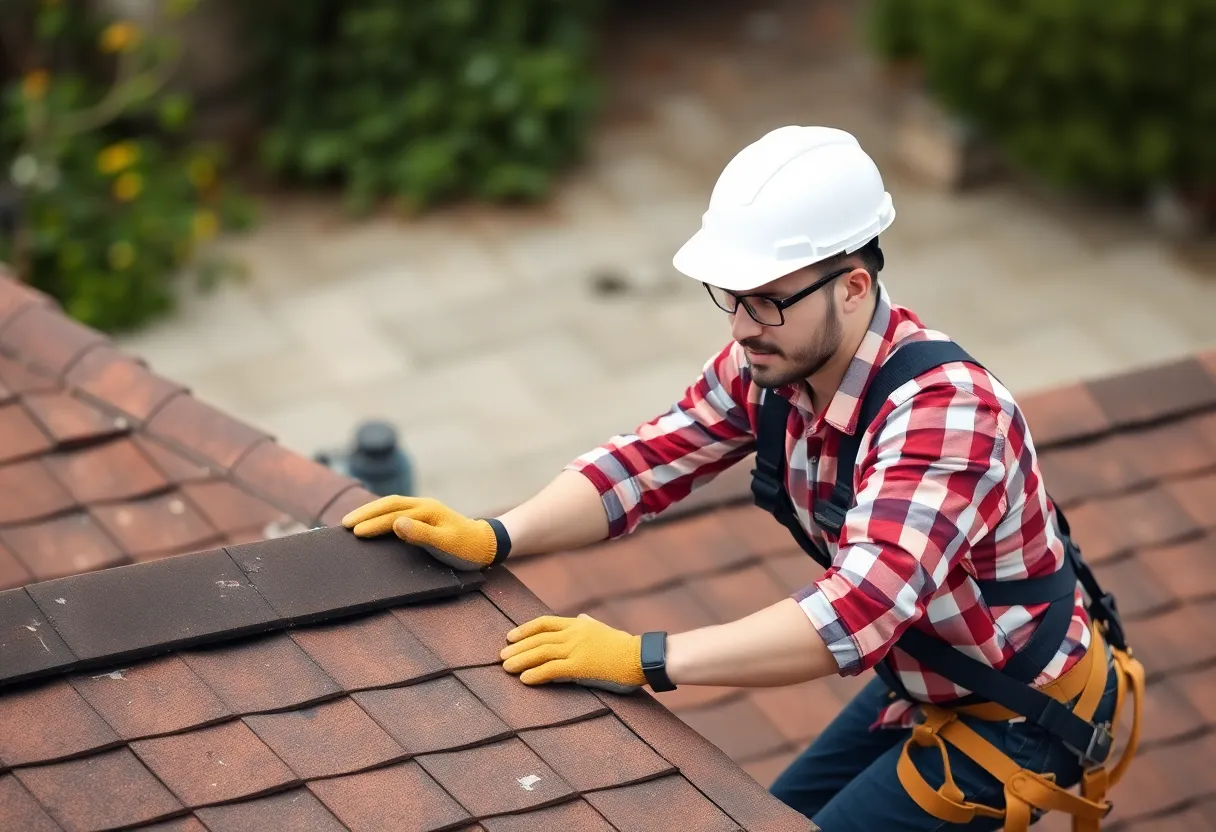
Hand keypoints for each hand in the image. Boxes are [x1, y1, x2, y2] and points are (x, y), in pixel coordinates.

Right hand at [341, 495, 507, 570]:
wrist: (486, 544)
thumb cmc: (467, 547)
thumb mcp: (446, 543)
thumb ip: (421, 533)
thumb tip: (395, 523)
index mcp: (427, 511)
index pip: (393, 515)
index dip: (372, 523)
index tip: (353, 531)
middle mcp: (423, 506)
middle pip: (388, 504)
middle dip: (365, 513)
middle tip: (344, 524)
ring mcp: (424, 509)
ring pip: (392, 505)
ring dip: (371, 511)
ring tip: (351, 521)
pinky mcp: (424, 515)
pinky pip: (397, 510)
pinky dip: (381, 514)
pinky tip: (372, 521)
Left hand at [500, 613, 645, 692]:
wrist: (640, 656)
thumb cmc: (624, 646)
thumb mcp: (604, 629)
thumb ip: (588, 624)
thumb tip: (580, 618)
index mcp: (578, 624)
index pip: (544, 623)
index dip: (525, 629)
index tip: (510, 637)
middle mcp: (574, 633)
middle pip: (538, 638)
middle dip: (518, 647)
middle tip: (501, 656)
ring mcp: (576, 649)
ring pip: (541, 652)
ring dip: (521, 660)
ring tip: (506, 668)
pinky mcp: (580, 666)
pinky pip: (552, 669)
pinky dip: (536, 673)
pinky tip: (525, 678)